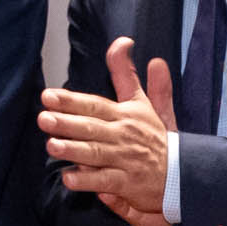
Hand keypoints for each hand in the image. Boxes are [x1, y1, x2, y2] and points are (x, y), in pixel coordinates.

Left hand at [39, 37, 177, 225]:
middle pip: (92, 127)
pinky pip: (105, 181)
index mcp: (125, 114)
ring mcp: (125, 160)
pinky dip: (88, 181)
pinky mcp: (127, 183)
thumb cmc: (156, 137)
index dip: (72, 100)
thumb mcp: (144, 102)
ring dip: (74, 150)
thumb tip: (122, 42)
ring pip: (96, 153)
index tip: (48, 96)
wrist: (182, 171)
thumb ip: (127, 74)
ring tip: (52, 146)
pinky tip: (69, 178)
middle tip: (44, 119)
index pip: (95, 104)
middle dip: (67, 123)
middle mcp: (123, 135)